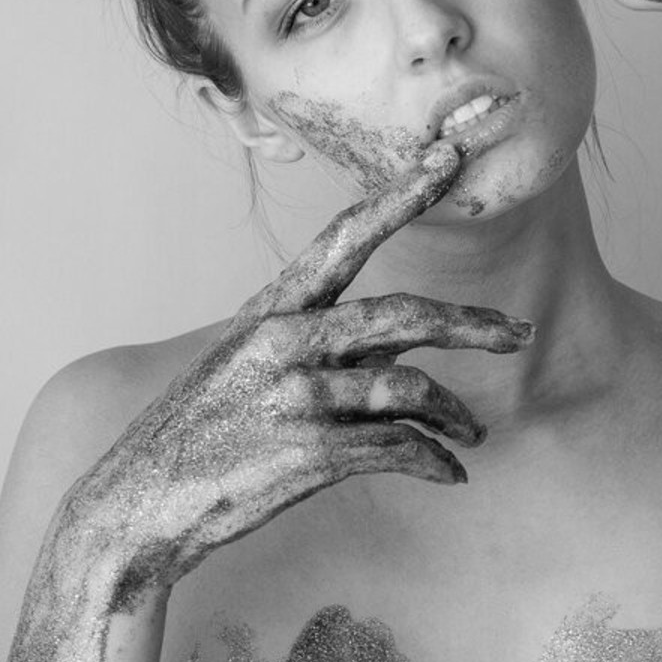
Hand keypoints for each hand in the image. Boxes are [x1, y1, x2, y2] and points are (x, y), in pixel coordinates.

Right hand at [62, 143, 533, 596]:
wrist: (140, 503)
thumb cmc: (203, 432)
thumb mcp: (249, 365)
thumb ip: (326, 347)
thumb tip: (410, 353)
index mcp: (272, 310)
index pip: (348, 236)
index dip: (403, 194)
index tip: (449, 158)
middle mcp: (285, 341)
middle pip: (405, 315)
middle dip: (475, 324)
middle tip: (522, 333)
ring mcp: (296, 396)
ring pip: (411, 387)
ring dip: (456, 415)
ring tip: (474, 436)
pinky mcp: (308, 453)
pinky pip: (400, 448)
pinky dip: (436, 461)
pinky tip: (450, 473)